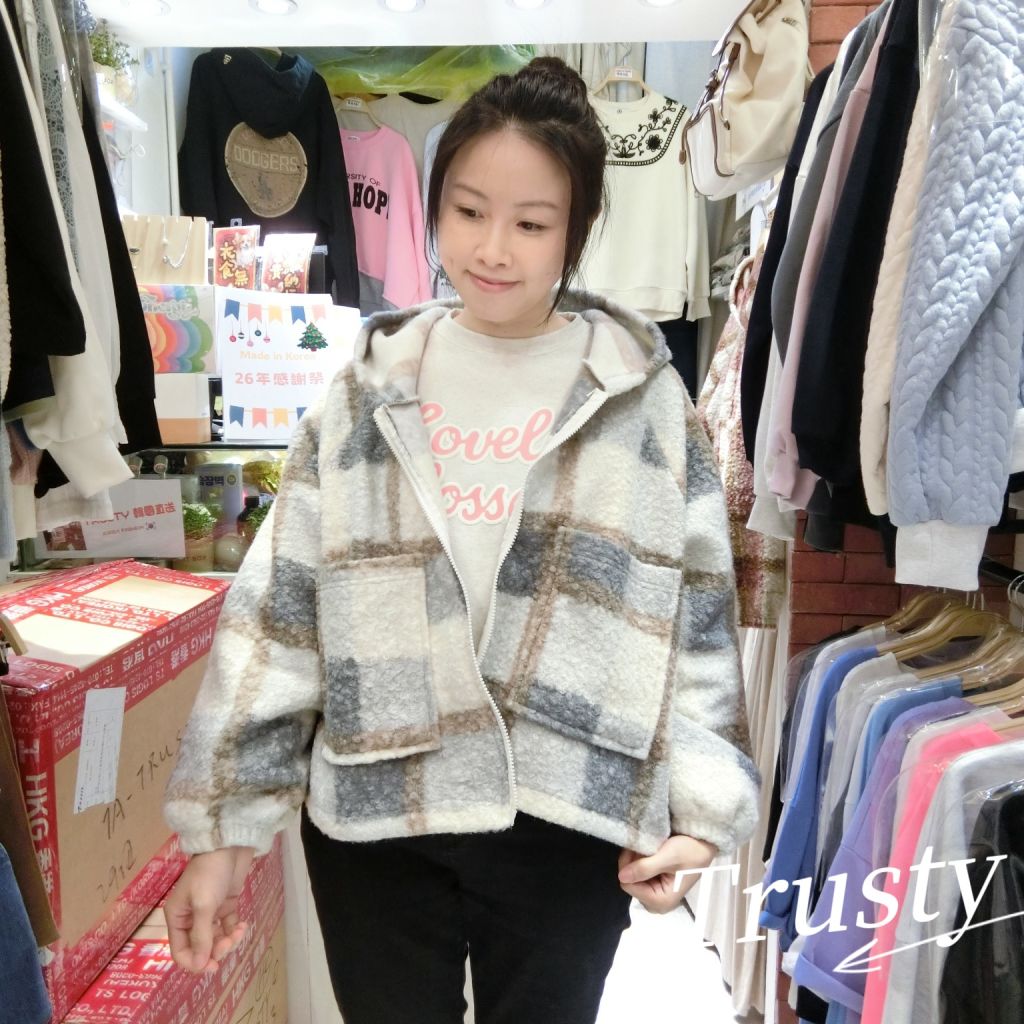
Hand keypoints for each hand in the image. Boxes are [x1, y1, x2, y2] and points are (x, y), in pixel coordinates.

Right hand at [165, 846, 254, 972]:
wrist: (229, 844)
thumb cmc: (210, 873)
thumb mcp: (203, 905)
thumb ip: (201, 936)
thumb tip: (200, 965)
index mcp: (177, 917)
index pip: (180, 951)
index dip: (195, 962)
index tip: (212, 967)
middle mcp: (191, 917)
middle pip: (200, 947)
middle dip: (215, 950)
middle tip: (229, 943)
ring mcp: (209, 910)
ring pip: (216, 938)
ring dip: (227, 941)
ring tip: (238, 932)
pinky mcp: (226, 903)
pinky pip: (228, 925)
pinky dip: (235, 929)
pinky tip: (243, 925)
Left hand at [617, 834, 717, 913]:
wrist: (703, 844)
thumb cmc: (689, 851)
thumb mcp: (668, 856)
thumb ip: (645, 868)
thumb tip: (622, 876)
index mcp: (660, 902)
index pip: (628, 885)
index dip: (629, 865)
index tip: (638, 848)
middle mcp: (656, 904)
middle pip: (629, 882)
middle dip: (632, 863)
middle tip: (645, 847)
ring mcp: (654, 896)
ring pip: (631, 877)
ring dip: (636, 860)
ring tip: (649, 848)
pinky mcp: (655, 887)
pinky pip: (638, 875)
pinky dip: (641, 861)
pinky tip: (650, 853)